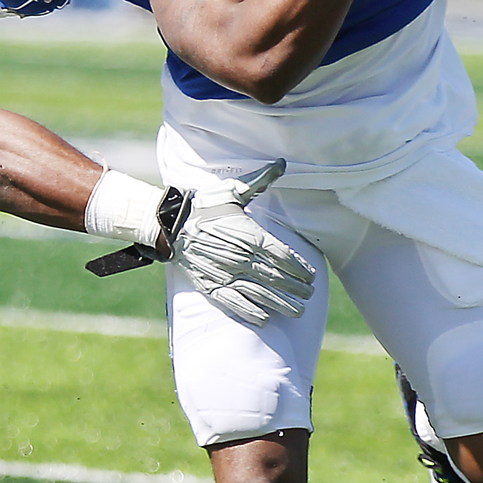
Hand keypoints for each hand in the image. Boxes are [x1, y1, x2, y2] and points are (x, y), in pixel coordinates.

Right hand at [163, 162, 317, 326]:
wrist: (170, 223)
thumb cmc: (206, 204)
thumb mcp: (235, 191)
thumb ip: (261, 181)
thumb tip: (281, 163)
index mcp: (251, 235)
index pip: (283, 256)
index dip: (300, 269)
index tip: (312, 277)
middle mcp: (242, 257)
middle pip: (277, 278)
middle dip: (297, 288)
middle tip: (309, 295)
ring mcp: (226, 274)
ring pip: (261, 294)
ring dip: (282, 304)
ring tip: (297, 312)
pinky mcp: (211, 285)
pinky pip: (235, 303)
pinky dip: (251, 312)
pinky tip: (264, 319)